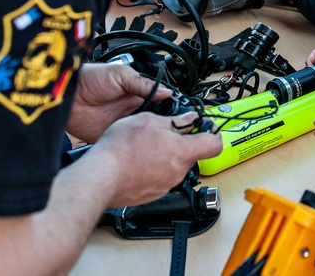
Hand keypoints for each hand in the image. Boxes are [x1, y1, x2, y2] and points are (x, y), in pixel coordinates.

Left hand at [67, 64, 172, 143]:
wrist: (67, 95)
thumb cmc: (90, 78)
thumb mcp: (121, 75)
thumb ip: (143, 84)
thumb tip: (167, 91)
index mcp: (138, 94)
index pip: (160, 103)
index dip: (170, 109)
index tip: (181, 115)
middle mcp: (133, 110)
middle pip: (154, 121)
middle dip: (163, 125)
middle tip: (171, 129)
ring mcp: (123, 124)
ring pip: (143, 134)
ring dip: (150, 136)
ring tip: (161, 139)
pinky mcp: (112, 136)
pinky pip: (126, 143)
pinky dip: (134, 145)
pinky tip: (142, 145)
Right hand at [91, 111, 222, 206]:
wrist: (100, 177)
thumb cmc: (121, 149)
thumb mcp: (150, 121)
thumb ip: (176, 121)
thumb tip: (190, 119)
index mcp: (183, 152)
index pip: (214, 145)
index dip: (212, 134)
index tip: (204, 128)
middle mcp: (179, 172)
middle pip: (192, 154)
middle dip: (182, 143)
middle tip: (164, 133)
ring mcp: (166, 185)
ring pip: (175, 166)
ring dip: (166, 156)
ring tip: (145, 147)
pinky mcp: (152, 195)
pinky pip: (161, 178)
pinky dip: (154, 169)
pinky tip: (138, 162)